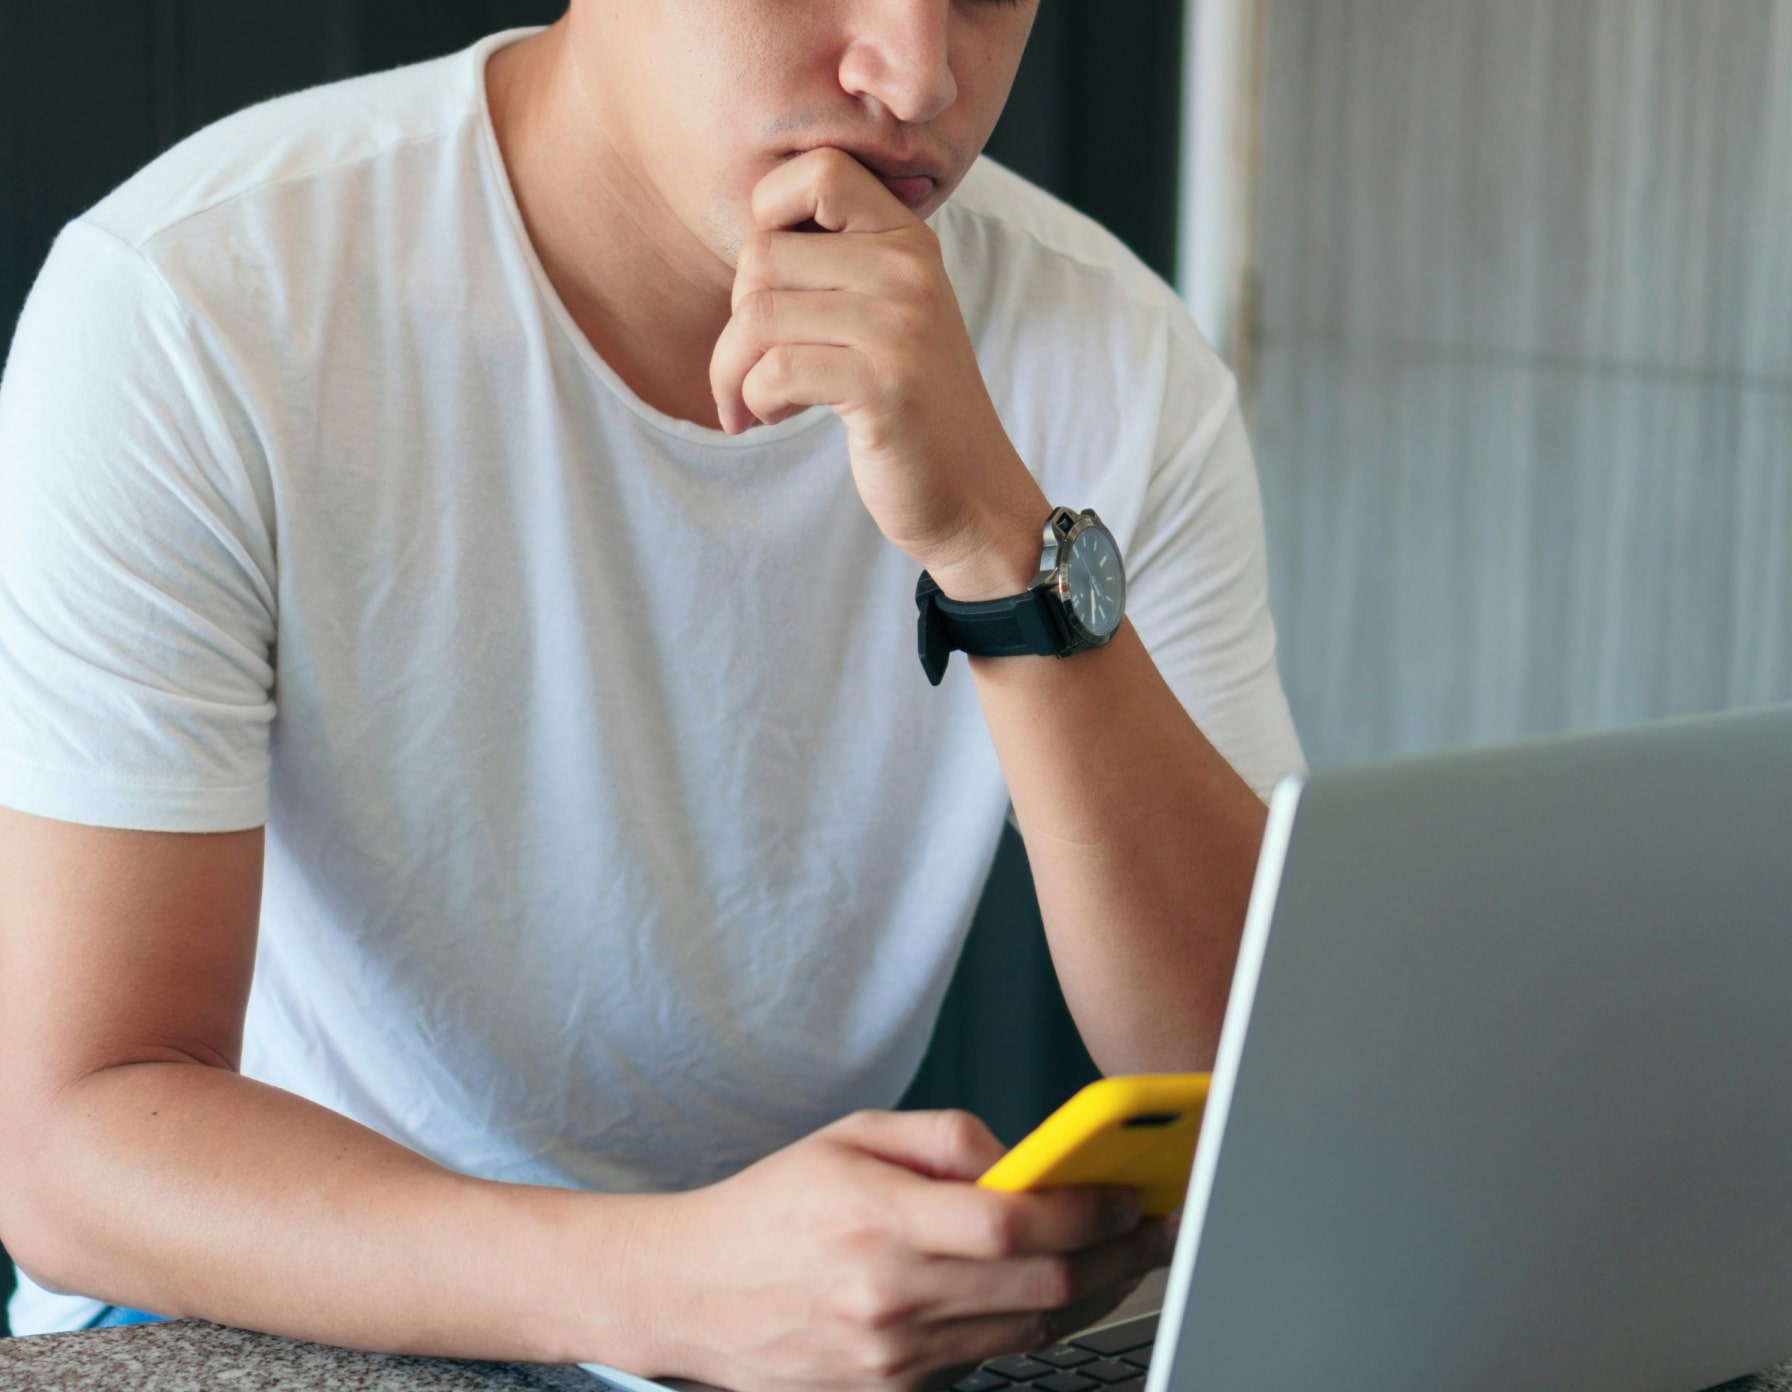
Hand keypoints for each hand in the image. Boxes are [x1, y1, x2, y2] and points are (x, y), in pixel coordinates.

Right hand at [635, 1109, 1172, 1391]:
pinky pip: (988, 1359)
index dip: (1086, 1210)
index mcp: (878, 1221)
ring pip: (1028, 1331)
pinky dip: (1029, 1324)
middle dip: (1115, 1256)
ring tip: (1119, 1256)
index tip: (1127, 1192)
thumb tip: (1024, 1158)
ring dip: (1089, 1294)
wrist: (694, 1293)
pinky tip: (1047, 1291)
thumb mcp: (852, 1136)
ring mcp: (893, 1360)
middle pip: (1041, 1288)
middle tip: (1150, 1227)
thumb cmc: (772, 1208)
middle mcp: (889, 1299)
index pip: (1012, 1224)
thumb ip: (945, 1139)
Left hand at [710, 148, 1048, 598]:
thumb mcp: (888, 315)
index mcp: (908, 240)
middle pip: (762, 254)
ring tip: (752, 400)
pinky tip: (772, 418)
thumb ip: (838, 266)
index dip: (768, 215)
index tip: (773, 282)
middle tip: (753, 365)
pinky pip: (774, 370)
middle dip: (735, 319)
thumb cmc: (908, 406)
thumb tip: (751, 240)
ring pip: (757, 314)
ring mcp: (900, 327)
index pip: (817, 170)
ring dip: (732, 369)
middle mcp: (908, 270)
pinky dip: (753, 400)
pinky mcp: (884, 386)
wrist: (971, 493)